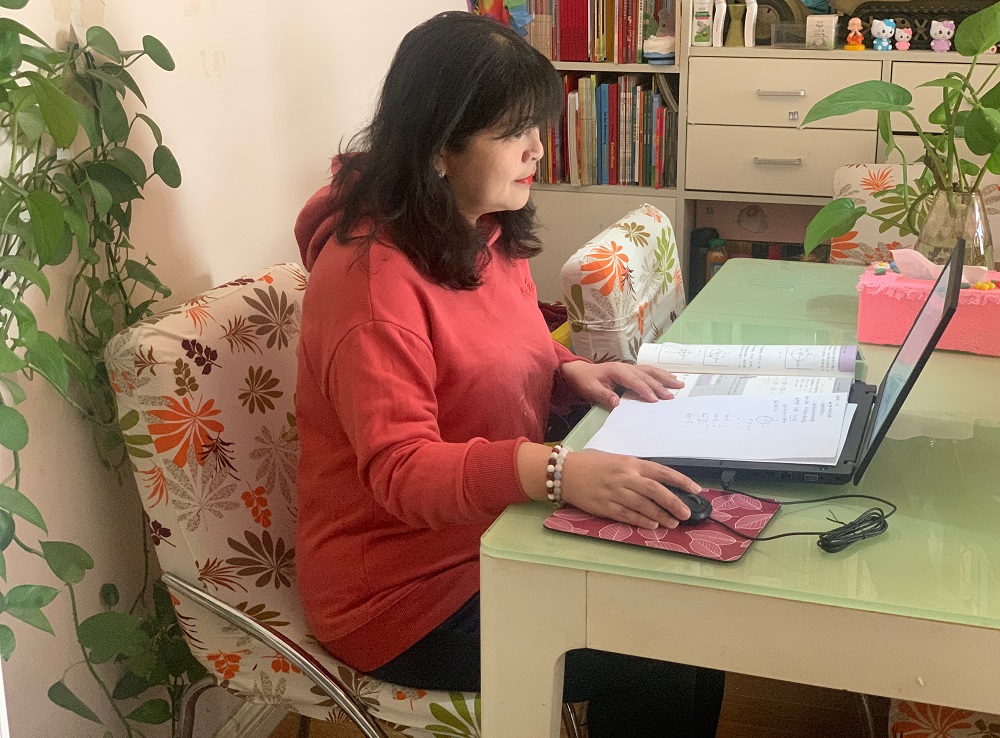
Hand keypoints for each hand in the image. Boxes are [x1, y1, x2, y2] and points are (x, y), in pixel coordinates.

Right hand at [559, 449, 702, 528]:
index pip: (661, 472)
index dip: (680, 481)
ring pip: (643, 506)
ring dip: (660, 516)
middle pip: (655, 491)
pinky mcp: (605, 506)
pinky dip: (641, 521)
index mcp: (630, 463)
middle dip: (674, 502)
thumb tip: (659, 484)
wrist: (565, 471)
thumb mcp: (617, 461)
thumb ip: (636, 471)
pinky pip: (627, 515)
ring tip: (673, 523)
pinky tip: (653, 525)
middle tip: (686, 513)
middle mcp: (625, 477)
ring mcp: (614, 493)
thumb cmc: (592, 464)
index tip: (696, 489)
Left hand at [561, 360, 682, 409]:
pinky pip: (648, 371)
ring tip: (679, 383)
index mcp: (617, 371)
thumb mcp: (591, 390)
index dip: (645, 390)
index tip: (654, 400)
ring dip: (665, 377)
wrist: (580, 372)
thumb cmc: (586, 382)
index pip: (634, 381)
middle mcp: (626, 367)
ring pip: (650, 371)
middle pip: (646, 376)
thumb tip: (617, 403)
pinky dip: (660, 374)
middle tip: (672, 396)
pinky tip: (670, 378)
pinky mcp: (631, 371)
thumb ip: (604, 396)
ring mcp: (630, 368)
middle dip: (660, 386)